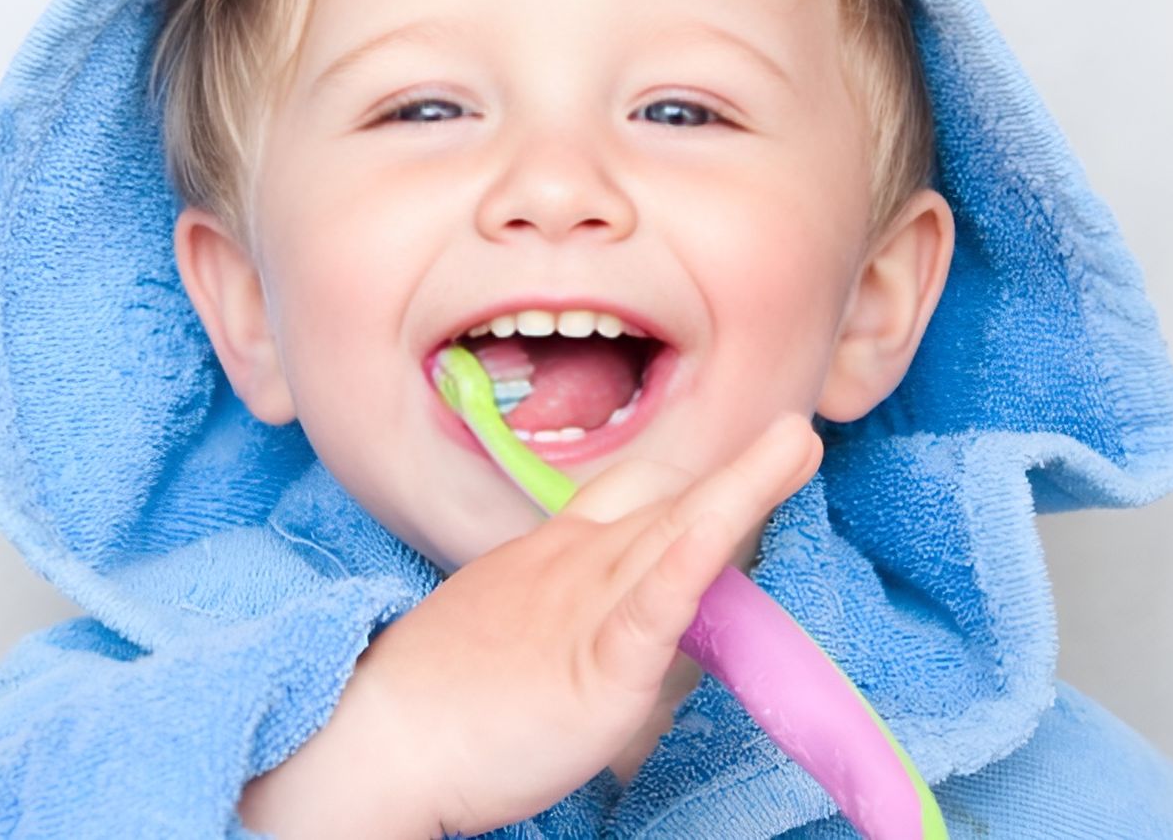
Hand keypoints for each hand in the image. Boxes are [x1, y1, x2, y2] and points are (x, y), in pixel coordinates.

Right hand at [347, 413, 822, 837]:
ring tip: (797, 442)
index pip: (631, 496)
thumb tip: (618, 657)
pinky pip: (654, 603)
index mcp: (552, 554)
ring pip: (675, 532)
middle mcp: (575, 563)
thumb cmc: (432, 698)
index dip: (687, 479)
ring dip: (743, 488)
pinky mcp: (600, 665)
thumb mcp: (509, 637)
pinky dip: (694, 559)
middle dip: (738, 470)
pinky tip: (723, 527)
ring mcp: (587, 607)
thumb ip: (568, 632)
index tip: (743, 460)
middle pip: (665, 501)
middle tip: (796, 435)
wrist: (375, 736)